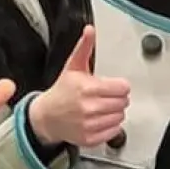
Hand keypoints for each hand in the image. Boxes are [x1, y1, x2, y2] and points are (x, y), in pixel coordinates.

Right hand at [27, 26, 130, 147]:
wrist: (46, 117)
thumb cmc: (62, 91)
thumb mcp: (73, 66)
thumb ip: (84, 47)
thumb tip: (89, 30)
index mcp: (88, 88)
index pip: (123, 88)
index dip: (119, 86)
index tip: (110, 86)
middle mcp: (89, 108)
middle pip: (123, 102)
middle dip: (117, 98)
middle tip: (104, 97)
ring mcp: (89, 125)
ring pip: (120, 117)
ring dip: (114, 112)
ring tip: (101, 108)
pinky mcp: (90, 138)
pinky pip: (114, 131)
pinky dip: (110, 126)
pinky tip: (99, 119)